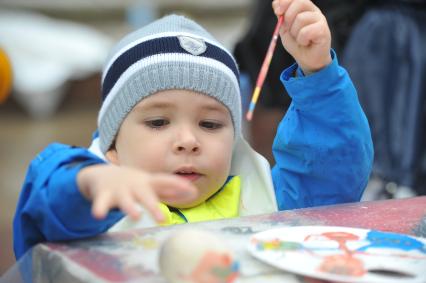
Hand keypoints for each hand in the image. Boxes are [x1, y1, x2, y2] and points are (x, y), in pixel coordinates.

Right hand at [77, 164, 197, 221]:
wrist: (102, 174)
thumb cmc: (135, 183)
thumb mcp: (152, 184)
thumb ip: (171, 189)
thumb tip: (193, 192)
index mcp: (148, 183)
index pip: (165, 182)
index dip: (178, 185)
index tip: (191, 190)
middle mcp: (135, 186)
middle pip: (146, 196)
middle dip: (153, 206)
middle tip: (162, 220)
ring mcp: (120, 191)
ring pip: (125, 200)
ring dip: (130, 207)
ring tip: (136, 216)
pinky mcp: (104, 196)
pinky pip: (101, 204)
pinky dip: (100, 208)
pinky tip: (98, 215)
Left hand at [272, 0, 331, 74]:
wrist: (307, 59)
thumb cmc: (297, 43)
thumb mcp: (285, 29)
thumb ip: (281, 16)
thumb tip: (276, 4)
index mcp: (304, 9)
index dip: (285, 1)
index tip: (277, 11)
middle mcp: (313, 11)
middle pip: (299, 2)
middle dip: (288, 17)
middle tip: (289, 30)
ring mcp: (320, 19)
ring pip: (301, 18)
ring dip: (294, 32)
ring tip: (299, 39)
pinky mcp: (324, 30)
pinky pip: (306, 31)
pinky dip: (301, 39)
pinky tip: (306, 43)